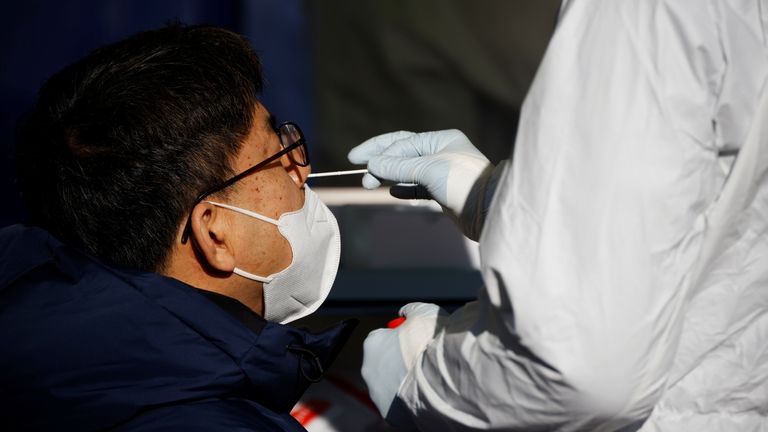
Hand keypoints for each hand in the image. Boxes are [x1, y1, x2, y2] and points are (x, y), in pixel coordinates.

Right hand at [348, 130, 499, 239]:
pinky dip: (402, 188)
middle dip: (380, 161)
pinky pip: (416, 187)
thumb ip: (398, 166)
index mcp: (440, 139)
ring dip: (387, 175)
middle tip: (358, 169)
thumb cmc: (462, 182)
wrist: (487, 210)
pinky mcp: (442, 192)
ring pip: (407, 171)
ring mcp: (441, 173)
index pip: (402, 142)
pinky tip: (391, 191)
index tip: (358, 161)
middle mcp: (440, 152)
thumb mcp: (428, 169)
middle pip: (402, 153)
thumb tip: (372, 164)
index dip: (379, 150)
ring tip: (369, 183)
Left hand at [361, 302, 447, 427]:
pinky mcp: (390, 414)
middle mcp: (368, 369)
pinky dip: (410, 399)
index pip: (382, 338)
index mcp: (372, 344)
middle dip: (400, 361)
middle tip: (423, 360)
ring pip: (391, 385)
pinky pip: (400, 404)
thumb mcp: (424, 312)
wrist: (441, 377)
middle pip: (385, 363)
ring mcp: (378, 394)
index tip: (415, 340)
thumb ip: (411, 310)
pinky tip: (427, 392)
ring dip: (405, 381)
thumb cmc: (431, 341)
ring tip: (428, 377)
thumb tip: (406, 312)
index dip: (400, 338)